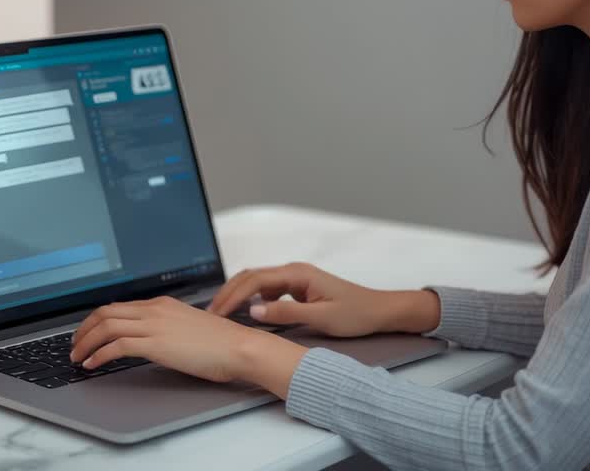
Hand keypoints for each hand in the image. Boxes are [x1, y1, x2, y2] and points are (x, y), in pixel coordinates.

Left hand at [68, 296, 305, 387]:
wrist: (239, 347)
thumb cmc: (222, 343)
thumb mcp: (189, 327)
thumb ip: (167, 328)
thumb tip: (150, 340)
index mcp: (163, 303)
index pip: (119, 306)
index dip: (96, 319)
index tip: (87, 332)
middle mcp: (155, 309)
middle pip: (105, 312)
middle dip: (83, 329)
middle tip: (74, 345)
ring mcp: (154, 324)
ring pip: (106, 326)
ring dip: (85, 343)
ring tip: (77, 357)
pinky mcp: (155, 343)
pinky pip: (116, 345)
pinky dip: (98, 355)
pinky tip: (92, 365)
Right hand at [207, 262, 437, 336]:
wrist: (379, 311)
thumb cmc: (355, 314)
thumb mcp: (320, 318)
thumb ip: (285, 314)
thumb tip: (252, 310)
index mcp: (297, 274)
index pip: (254, 279)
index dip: (232, 295)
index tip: (216, 312)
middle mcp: (293, 271)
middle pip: (251, 276)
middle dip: (228, 293)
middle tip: (210, 313)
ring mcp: (294, 279)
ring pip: (256, 283)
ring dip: (237, 295)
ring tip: (220, 314)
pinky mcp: (296, 288)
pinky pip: (267, 290)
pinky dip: (251, 299)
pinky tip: (243, 314)